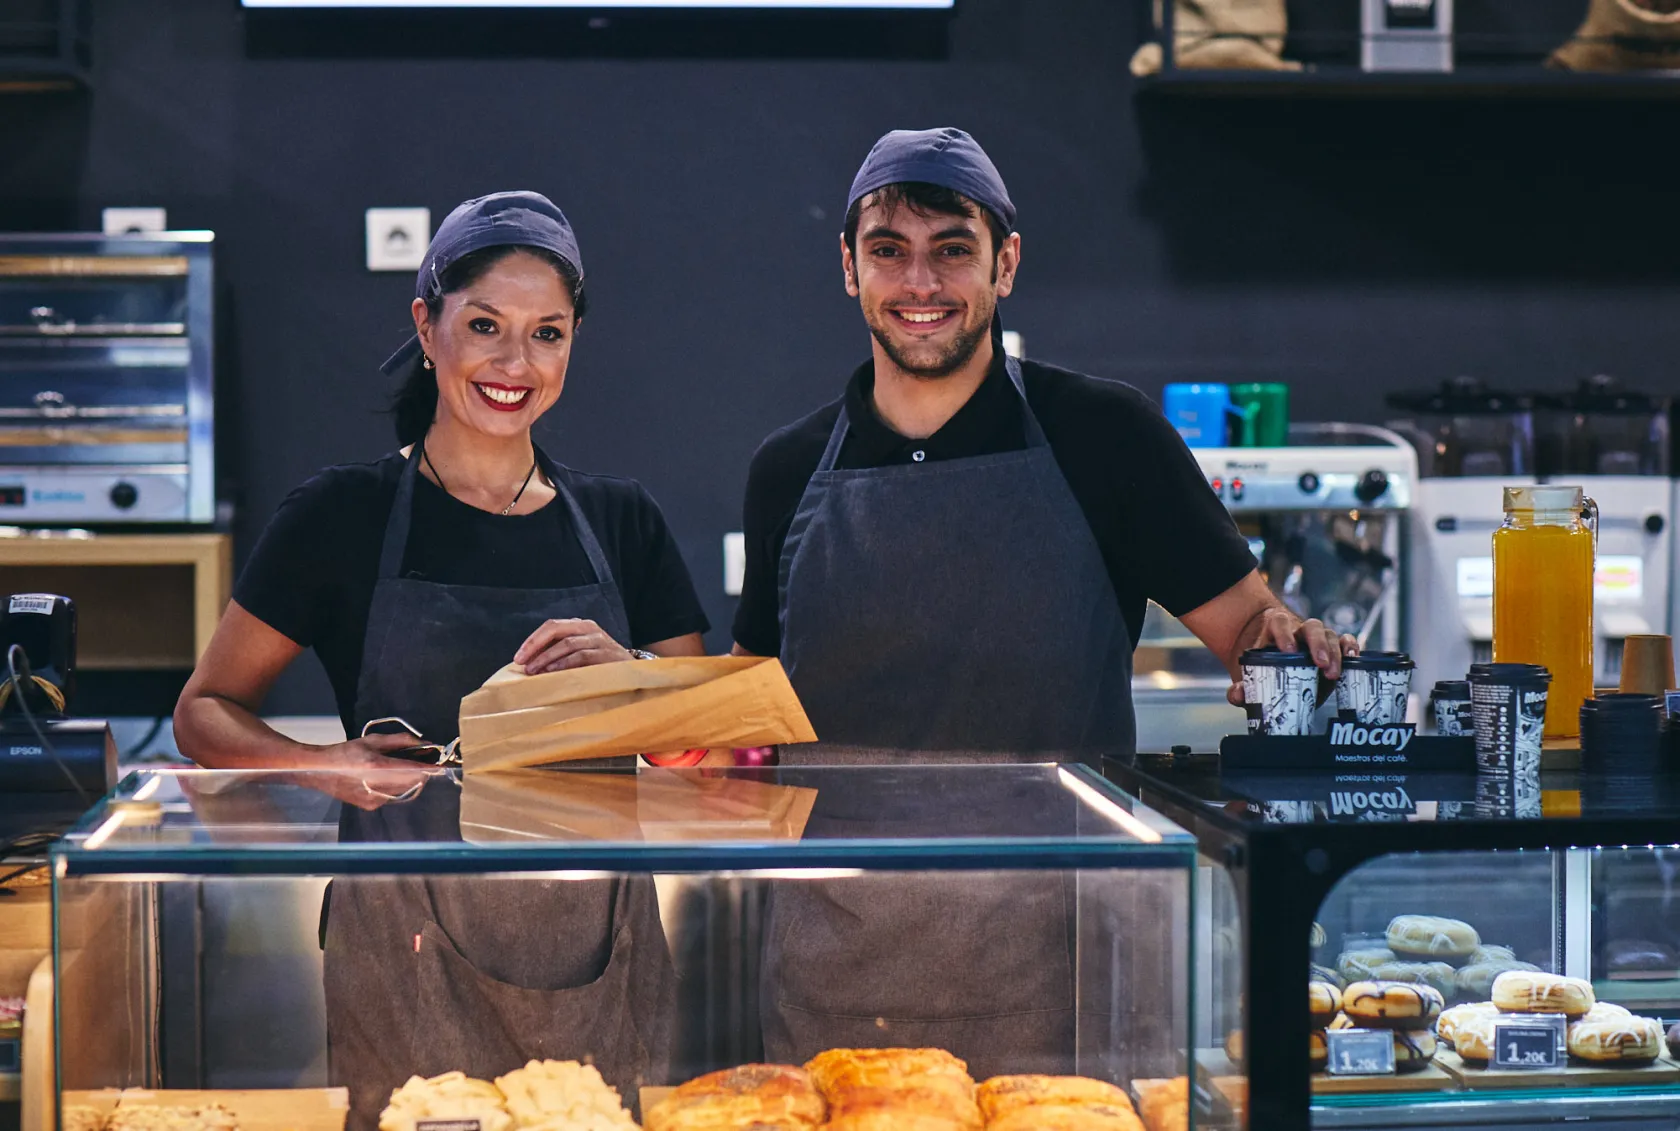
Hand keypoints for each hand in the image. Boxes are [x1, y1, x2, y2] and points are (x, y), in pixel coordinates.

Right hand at [309, 733, 440, 809]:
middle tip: (423, 760)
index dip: (431, 768)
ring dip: (411, 780)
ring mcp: (373, 799)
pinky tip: (387, 778)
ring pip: (405, 790)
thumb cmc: (345, 752)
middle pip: (412, 782)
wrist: (318, 771)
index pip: (413, 770)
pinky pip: (393, 796)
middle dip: (421, 772)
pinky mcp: (370, 806)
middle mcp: (376, 785)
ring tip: (404, 767)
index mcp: (376, 766)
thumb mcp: (373, 740)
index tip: (443, 765)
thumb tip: (423, 743)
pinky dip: (397, 787)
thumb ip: (400, 741)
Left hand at [514, 618, 633, 674]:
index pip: (551, 626)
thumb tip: (528, 665)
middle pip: (556, 629)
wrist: (634, 673)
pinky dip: (564, 664)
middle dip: (535, 646)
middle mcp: (588, 628)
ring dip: (547, 658)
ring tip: (534, 671)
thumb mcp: (579, 656)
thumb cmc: (601, 666)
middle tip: (522, 663)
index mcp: (580, 626)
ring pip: (566, 643)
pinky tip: (552, 672)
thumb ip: (558, 655)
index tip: (518, 658)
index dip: (532, 641)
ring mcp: (599, 640)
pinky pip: (581, 656)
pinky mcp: (606, 653)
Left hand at [1225, 609, 1358, 705]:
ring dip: (1334, 652)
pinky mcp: (1331, 649)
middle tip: (1319, 664)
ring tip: (1333, 671)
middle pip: (1312, 628)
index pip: (1280, 623)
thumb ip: (1242, 685)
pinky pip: (1344, 641)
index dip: (1285, 634)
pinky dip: (1350, 647)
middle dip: (1317, 645)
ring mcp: (1317, 638)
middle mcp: (1299, 630)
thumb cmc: (1260, 664)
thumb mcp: (1249, 673)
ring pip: (1329, 635)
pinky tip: (1352, 658)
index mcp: (1275, 630)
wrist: (1271, 657)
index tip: (1288, 649)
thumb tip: (1238, 694)